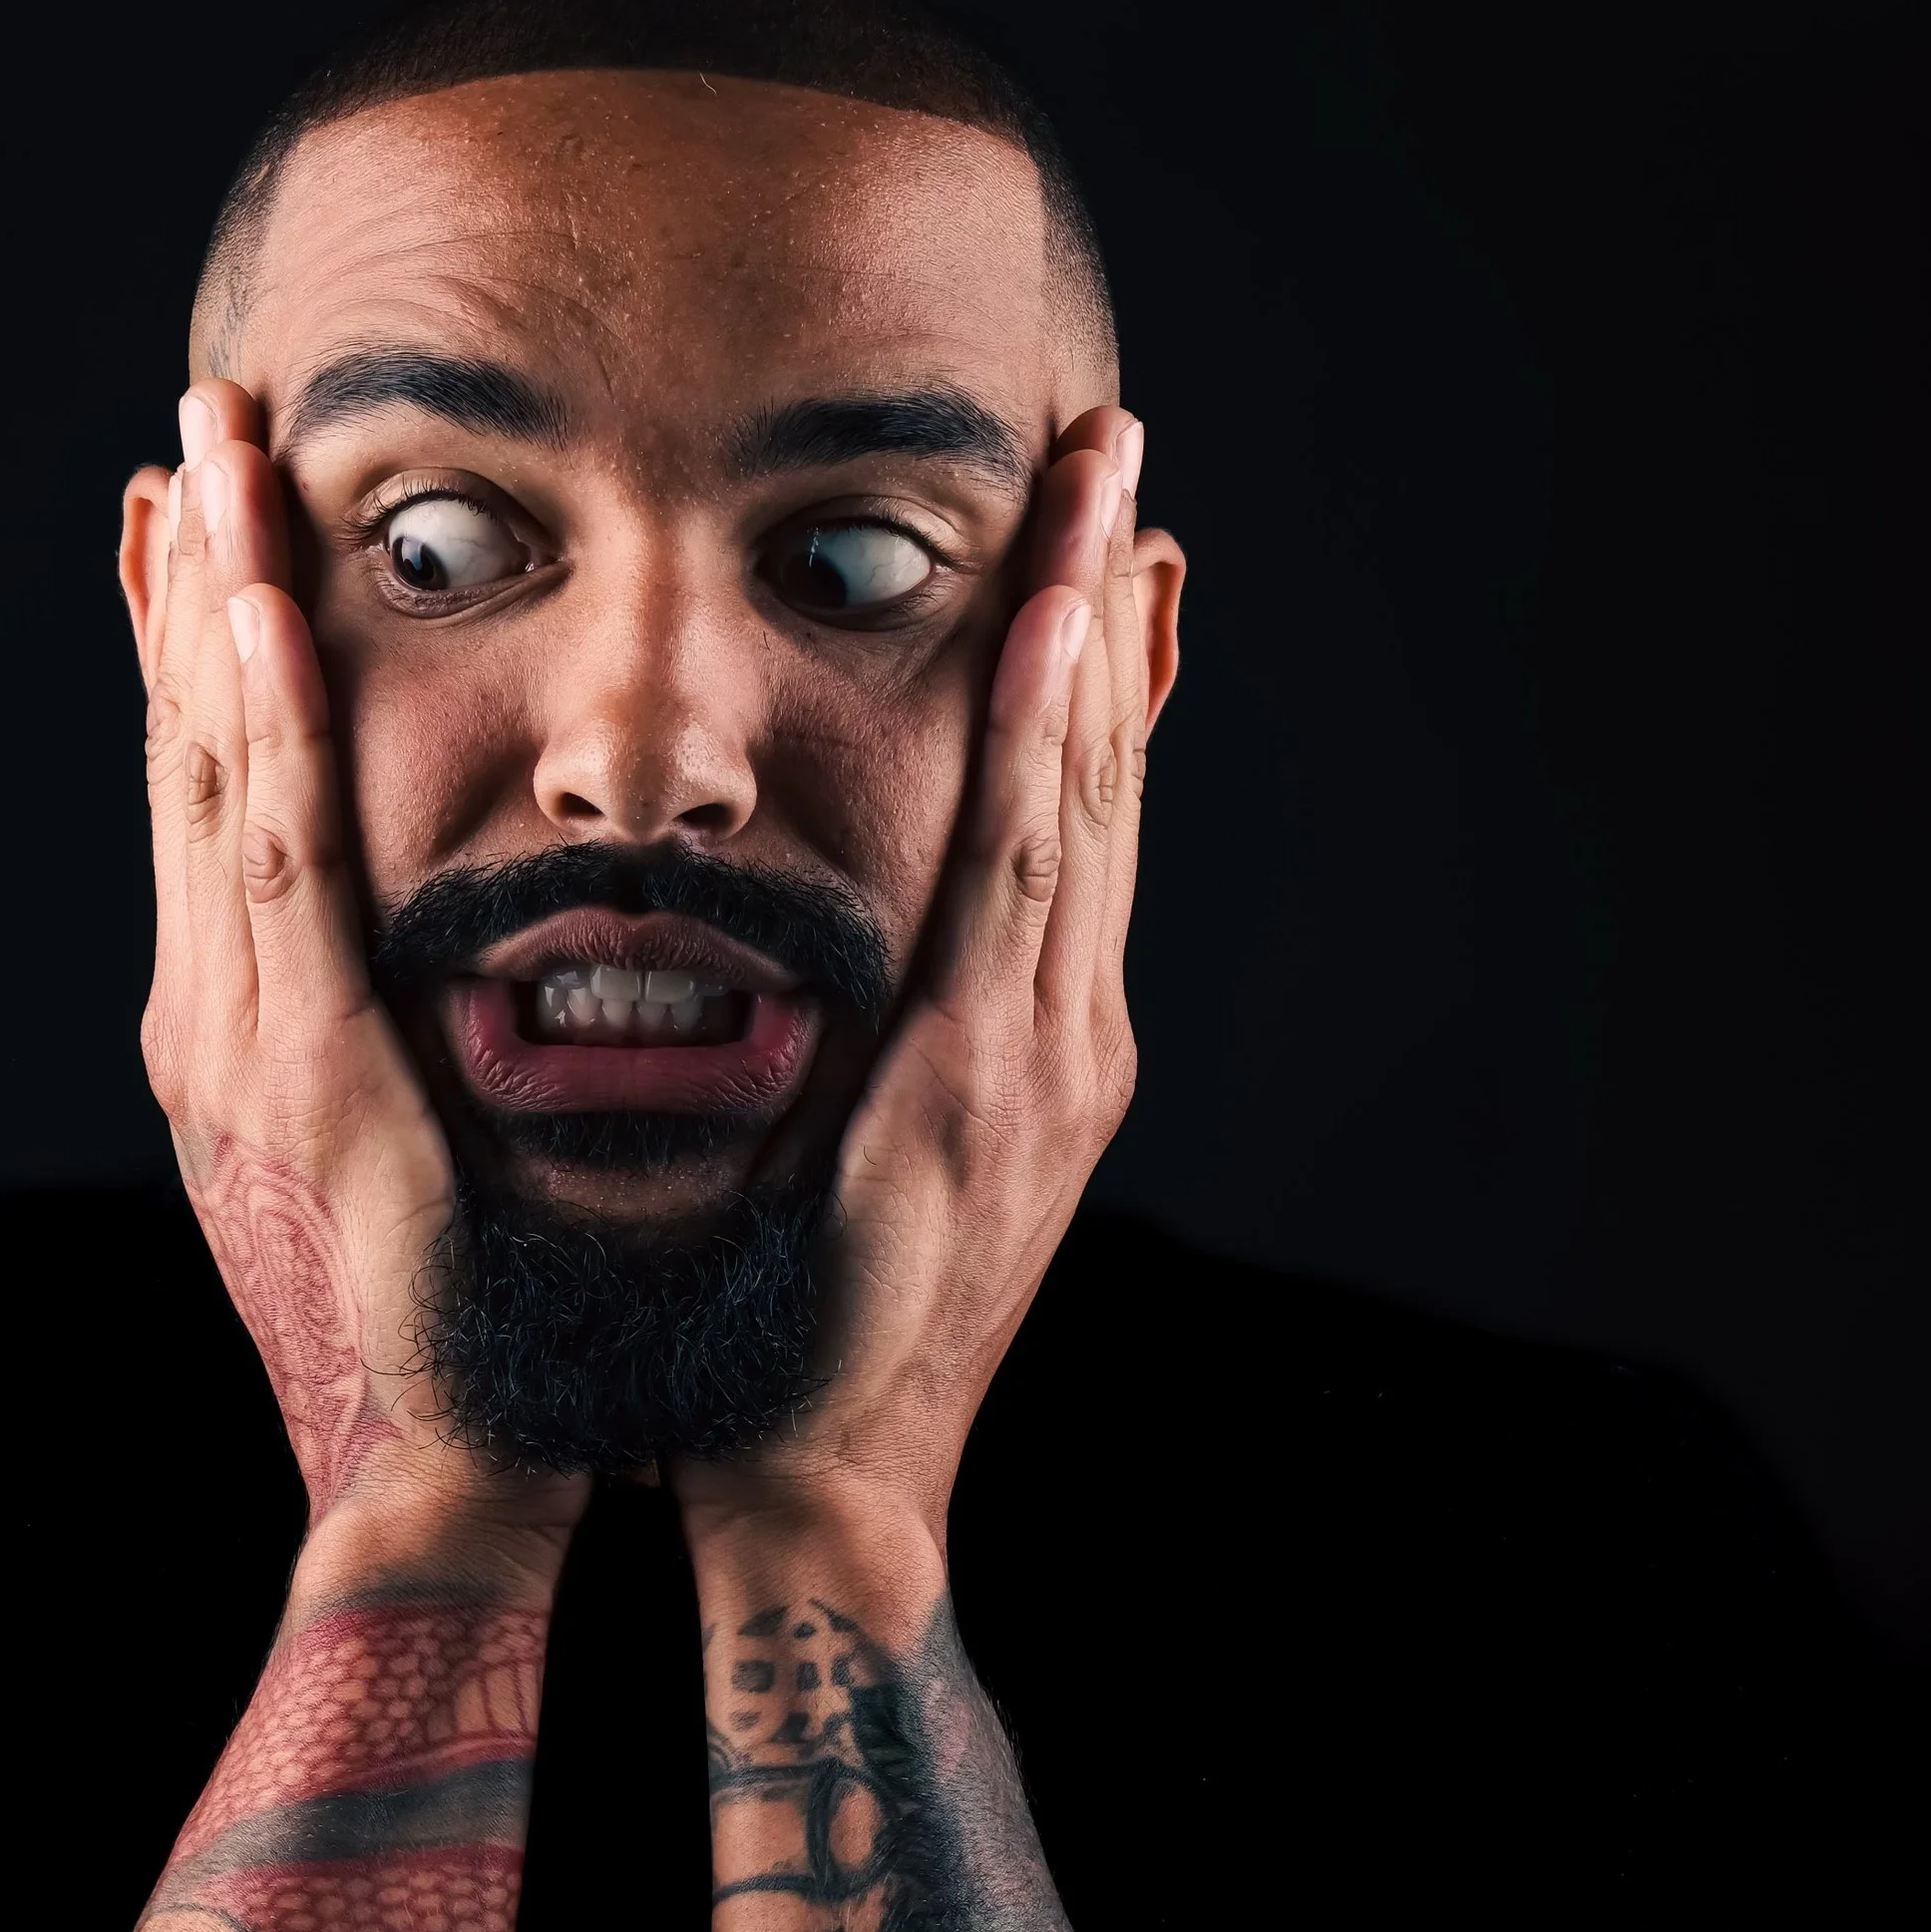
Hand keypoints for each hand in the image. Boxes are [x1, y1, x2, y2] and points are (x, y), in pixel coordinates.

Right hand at [124, 383, 585, 1581]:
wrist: (450, 1464)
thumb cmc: (463, 1325)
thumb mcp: (421, 1162)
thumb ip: (406, 1046)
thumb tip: (430, 958)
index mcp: (259, 1028)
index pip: (230, 798)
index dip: (209, 652)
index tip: (207, 519)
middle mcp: (227, 1013)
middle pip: (201, 758)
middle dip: (191, 589)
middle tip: (194, 429)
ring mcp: (250, 1037)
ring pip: (223, 781)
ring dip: (212, 611)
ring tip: (208, 455)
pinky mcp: (306, 1071)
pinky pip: (286, 868)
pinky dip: (263, 733)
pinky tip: (260, 614)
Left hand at [674, 407, 1179, 1561]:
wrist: (816, 1476)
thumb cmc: (812, 1339)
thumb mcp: (855, 1176)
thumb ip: (874, 1055)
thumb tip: (858, 967)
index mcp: (1025, 1045)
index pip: (1061, 825)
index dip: (1086, 682)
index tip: (1099, 551)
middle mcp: (1060, 1030)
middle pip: (1091, 782)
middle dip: (1107, 612)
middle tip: (1117, 455)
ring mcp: (1043, 1054)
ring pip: (1075, 800)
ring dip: (1089, 631)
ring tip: (1104, 480)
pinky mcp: (991, 1081)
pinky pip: (1015, 876)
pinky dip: (1046, 745)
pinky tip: (1050, 624)